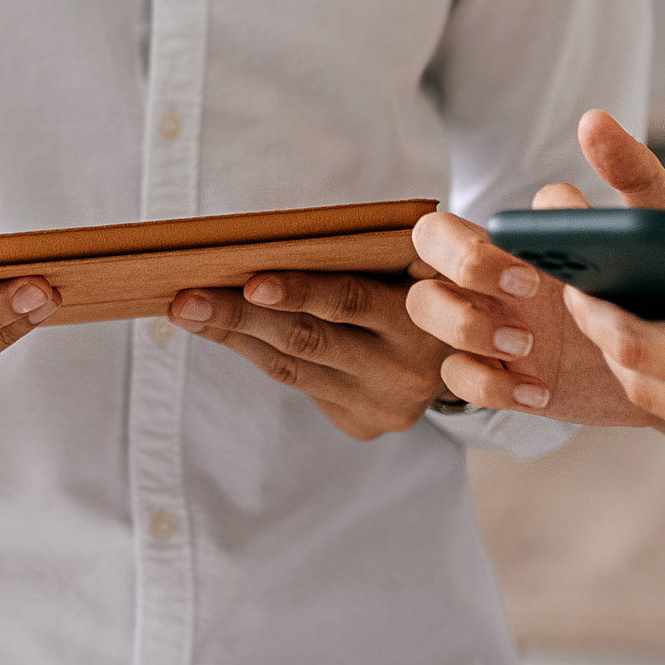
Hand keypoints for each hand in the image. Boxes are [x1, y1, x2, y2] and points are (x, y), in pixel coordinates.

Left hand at [172, 267, 457, 439]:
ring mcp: (385, 405)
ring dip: (234, 337)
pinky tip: (223, 331)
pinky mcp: (366, 425)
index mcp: (425, 318)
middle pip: (307, 340)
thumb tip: (273, 239)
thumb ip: (376, 249)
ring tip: (188, 310)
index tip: (248, 278)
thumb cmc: (432, 281)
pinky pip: (301, 386)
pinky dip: (258, 354)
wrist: (479, 351)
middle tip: (186, 298)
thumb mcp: (428, 258)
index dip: (299, 291)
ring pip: (294, 367)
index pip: (352, 301)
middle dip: (239, 317)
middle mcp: (406, 370)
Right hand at [405, 111, 664, 426]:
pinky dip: (488, 385)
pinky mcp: (503, 375)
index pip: (471, 218)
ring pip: (424, 306)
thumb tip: (593, 121)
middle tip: (523, 288)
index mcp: (525, 236)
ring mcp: (492, 323)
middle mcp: (496, 274)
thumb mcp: (664, 222)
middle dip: (459, 263)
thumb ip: (631, 169)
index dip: (494, 239)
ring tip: (527, 345)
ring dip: (463, 326)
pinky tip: (536, 390)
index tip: (541, 264)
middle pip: (425, 245)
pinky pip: (455, 377)